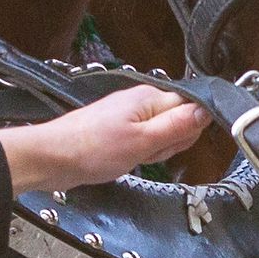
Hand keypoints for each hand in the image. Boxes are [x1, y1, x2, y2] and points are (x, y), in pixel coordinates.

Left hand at [0, 86, 204, 191]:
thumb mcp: (143, 141)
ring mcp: (129, 117)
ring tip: (131, 156)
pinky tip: (124, 160)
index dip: (187, 131)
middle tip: (146, 152)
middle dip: (168, 145)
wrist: (52, 158)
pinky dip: (138, 155)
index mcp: (150, 98)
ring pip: (160, 136)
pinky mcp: (119, 131)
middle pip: (178, 123)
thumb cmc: (91, 149)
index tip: (171, 144)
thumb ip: (177, 126)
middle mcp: (141, 102)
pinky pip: (143, 143)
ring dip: (152, 152)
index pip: (191, 108)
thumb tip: (206, 111)